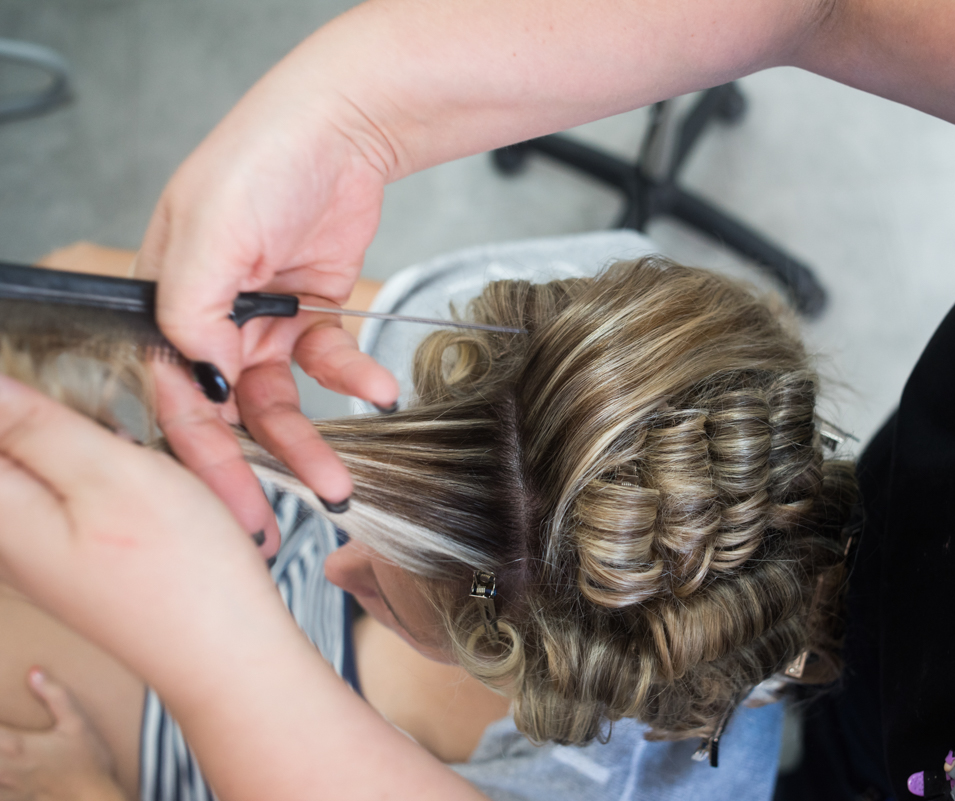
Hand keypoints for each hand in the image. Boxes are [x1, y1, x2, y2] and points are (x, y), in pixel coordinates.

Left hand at [0, 378, 481, 800]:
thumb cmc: (184, 577)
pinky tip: (156, 477)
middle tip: (126, 416)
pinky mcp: (82, 556)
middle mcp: (12, 534)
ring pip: (54, 464)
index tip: (70, 379)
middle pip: (17, 442)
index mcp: (2, 508)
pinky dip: (118, 472)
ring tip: (154, 451)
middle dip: (63, 412)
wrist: (230, 656)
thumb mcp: (112, 475)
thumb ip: (34, 424)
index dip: (24, 388)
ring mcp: (46, 549)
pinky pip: (82, 492)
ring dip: (100, 441)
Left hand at [0, 669, 123, 800]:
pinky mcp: (12, 798)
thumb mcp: (78, 723)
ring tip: (1, 743)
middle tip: (2, 730)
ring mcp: (5, 786)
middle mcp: (4, 767)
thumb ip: (55, 696)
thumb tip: (33, 671)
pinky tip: (3, 767)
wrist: (93, 798)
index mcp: (17, 745)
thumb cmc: (88, 760)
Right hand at [137, 47, 400, 551]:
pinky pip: (329, 362)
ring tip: (337, 483)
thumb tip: (199, 384)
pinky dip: (353, 379)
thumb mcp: (211, 231)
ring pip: (279, 402)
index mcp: (165, 303)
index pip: (175, 395)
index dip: (200, 457)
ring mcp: (262, 320)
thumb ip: (192, 311)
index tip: (232, 509)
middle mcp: (210, 319)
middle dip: (253, 470)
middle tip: (277, 524)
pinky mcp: (312, 313)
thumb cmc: (262, 160)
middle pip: (226, 413)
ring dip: (308, 442)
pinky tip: (377, 389)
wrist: (341, 126)